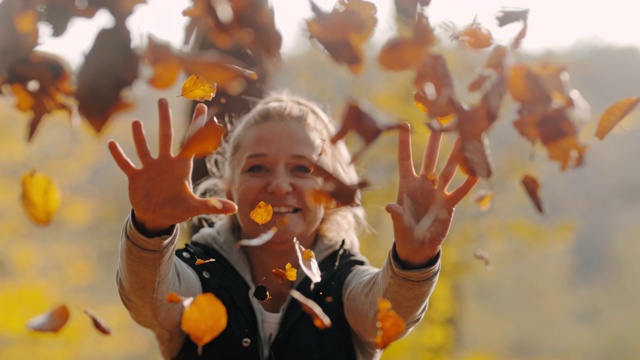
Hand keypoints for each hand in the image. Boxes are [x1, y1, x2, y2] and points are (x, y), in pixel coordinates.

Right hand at [107, 98, 236, 233]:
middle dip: (164, 120)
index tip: (203, 107)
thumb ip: (213, 205)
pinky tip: (111, 143)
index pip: (191, 142)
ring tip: (136, 122)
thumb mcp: (194, 208)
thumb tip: (234, 209)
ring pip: (144, 148)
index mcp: (182, 167)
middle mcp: (166, 163)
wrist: (157, 217)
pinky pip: (126, 164)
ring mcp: (149, 168)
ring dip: (140, 137)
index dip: (197, 126)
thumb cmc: (178, 208)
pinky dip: (119, 156)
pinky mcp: (136, 177)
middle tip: (162, 100)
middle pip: (166, 137)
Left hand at [386, 123, 477, 266]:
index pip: (405, 160)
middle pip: (430, 159)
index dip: (404, 143)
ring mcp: (437, 193)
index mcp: (407, 186)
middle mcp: (423, 185)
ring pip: (448, 170)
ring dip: (455, 156)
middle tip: (441, 122)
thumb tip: (390, 207)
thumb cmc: (404, 234)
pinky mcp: (449, 204)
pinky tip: (476, 171)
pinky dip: (467, 183)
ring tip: (464, 140)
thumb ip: (397, 215)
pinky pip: (459, 192)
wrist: (418, 248)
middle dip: (435, 142)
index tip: (405, 124)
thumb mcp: (399, 225)